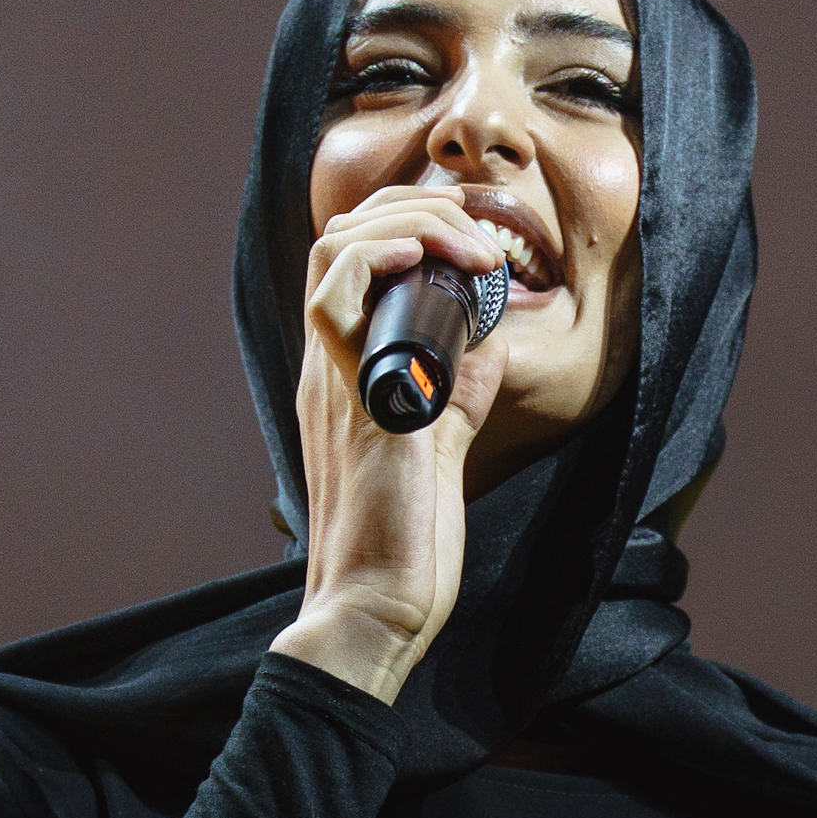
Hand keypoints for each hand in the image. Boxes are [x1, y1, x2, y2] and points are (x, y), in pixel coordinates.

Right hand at [271, 179, 524, 700]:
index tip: (470, 236)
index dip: (406, 224)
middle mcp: (329, 369)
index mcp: (347, 376)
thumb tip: (487, 350)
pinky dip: (377, 257)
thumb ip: (457, 397)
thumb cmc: (404, 545)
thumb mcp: (438, 451)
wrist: (377, 609)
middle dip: (411, 208)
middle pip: (340, 240)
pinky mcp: (352, 401)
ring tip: (462, 241)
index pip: (352, 264)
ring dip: (404, 222)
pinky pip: (335, 301)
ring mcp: (334, 381)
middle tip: (476, 231)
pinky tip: (422, 255)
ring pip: (332, 252)